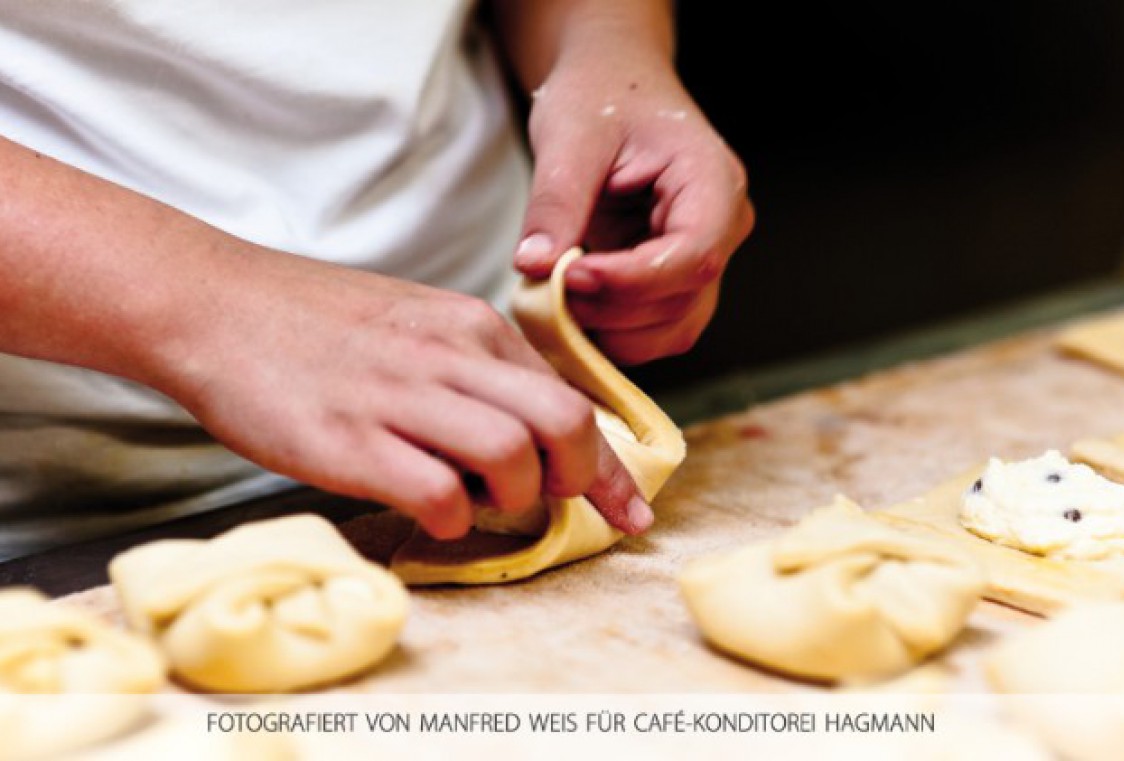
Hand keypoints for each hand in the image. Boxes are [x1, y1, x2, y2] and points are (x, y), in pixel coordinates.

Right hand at [160, 245, 652, 538]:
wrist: (213, 304)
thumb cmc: (316, 323)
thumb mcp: (416, 321)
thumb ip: (476, 367)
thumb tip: (530, 429)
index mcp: (471, 326)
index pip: (570, 397)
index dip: (607, 465)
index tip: (628, 510)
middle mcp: (448, 355)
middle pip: (563, 422)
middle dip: (578, 478)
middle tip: (547, 499)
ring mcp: (399, 397)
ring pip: (513, 454)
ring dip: (513, 496)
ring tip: (478, 498)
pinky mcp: (349, 441)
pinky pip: (437, 493)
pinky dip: (450, 516)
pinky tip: (429, 509)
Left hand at [512, 35, 753, 364]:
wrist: (612, 87)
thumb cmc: (601, 96)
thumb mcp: (569, 136)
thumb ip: (556, 203)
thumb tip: (534, 267)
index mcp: (714, 183)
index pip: (694, 256)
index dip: (631, 282)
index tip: (569, 277)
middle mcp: (722, 229)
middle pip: (682, 303)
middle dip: (610, 310)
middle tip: (544, 290)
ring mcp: (701, 261)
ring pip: (672, 330)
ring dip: (609, 331)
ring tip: (552, 300)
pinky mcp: (673, 283)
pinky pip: (653, 330)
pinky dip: (610, 333)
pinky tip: (568, 309)